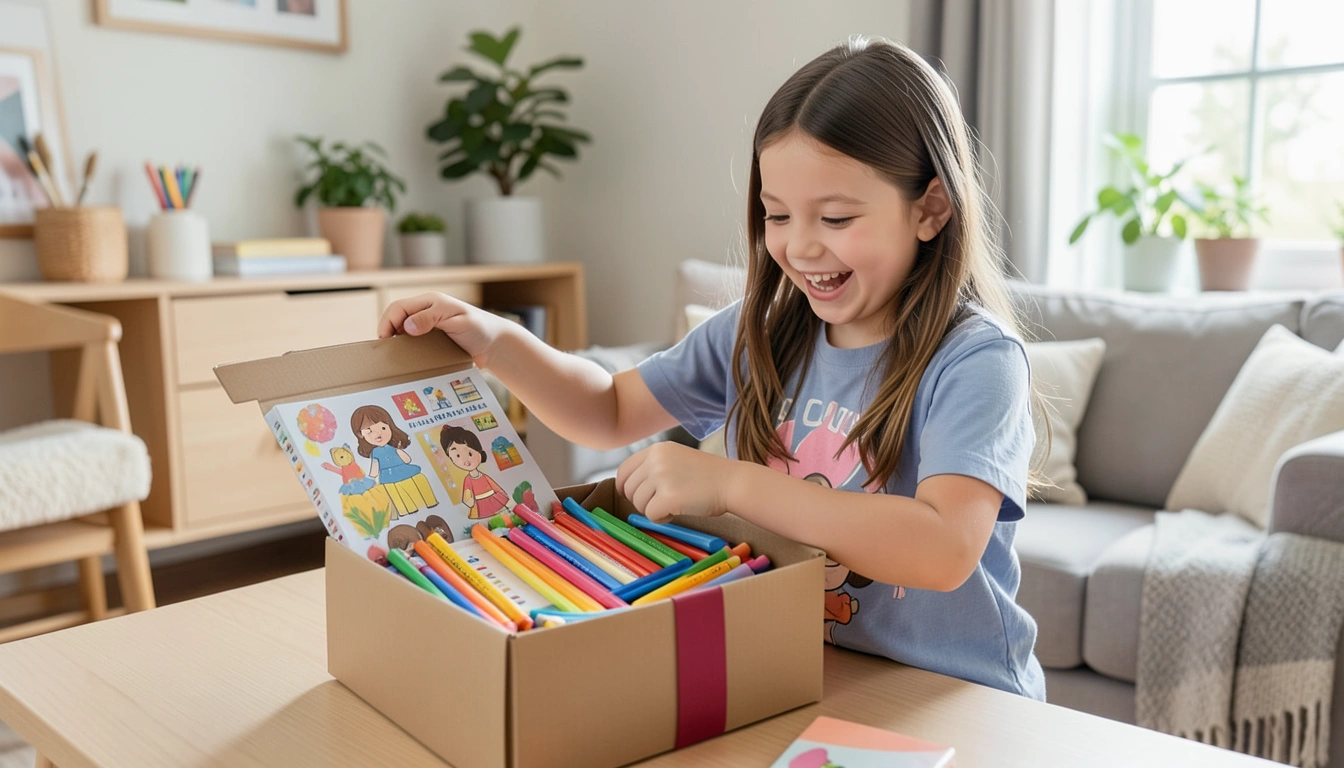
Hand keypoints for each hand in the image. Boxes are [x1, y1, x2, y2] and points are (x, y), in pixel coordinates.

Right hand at [377, 292, 512, 364]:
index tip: (385, 340)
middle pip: (397, 317)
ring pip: (403, 330)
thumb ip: (432, 319)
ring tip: (394, 355)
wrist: (496, 345)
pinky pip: (414, 341)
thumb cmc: (481, 328)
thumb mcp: (458, 321)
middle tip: (386, 350)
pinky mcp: (433, 339)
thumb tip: (407, 325)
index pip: (399, 307)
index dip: (387, 322)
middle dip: (387, 331)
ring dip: (397, 341)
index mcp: (431, 302)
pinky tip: (408, 358)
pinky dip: (407, 349)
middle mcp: (427, 311)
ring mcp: (429, 325)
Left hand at [615, 442, 735, 522]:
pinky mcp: (668, 496)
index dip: (625, 486)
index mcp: (656, 449)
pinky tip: (677, 511)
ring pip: (638, 503)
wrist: (732, 482)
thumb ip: (654, 466)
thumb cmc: (708, 476)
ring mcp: (661, 477)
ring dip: (653, 510)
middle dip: (642, 501)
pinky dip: (662, 519)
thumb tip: (628, 486)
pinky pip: (650, 515)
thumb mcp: (676, 458)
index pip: (624, 469)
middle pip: (629, 489)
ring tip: (675, 504)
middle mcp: (656, 460)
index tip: (631, 495)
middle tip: (662, 502)